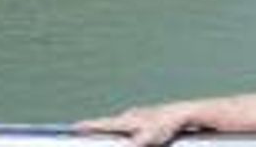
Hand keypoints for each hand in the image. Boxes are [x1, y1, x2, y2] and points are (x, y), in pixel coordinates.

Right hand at [75, 103, 191, 145]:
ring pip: (120, 125)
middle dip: (96, 128)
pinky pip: (130, 126)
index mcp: (126, 121)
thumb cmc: (164, 127)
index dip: (87, 126)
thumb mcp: (145, 142)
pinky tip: (131, 136)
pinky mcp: (146, 118)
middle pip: (108, 124)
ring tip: (103, 132)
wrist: (183, 114)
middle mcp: (129, 115)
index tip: (73, 126)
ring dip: (111, 129)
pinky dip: (125, 131)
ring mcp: (138, 115)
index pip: (101, 124)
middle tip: (82, 130)